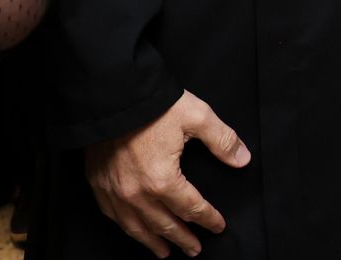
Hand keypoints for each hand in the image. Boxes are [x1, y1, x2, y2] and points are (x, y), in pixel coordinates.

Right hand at [84, 89, 250, 257]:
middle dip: (182, 239)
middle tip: (195, 250)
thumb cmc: (153, 106)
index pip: (191, 207)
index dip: (207, 218)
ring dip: (153, 241)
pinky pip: (112, 216)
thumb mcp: (198, 117)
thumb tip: (243, 159)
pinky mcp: (97, 184)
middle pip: (164, 224)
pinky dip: (127, 228)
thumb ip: (223, 141)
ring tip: (165, 252)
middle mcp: (136, 193)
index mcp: (162, 180)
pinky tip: (133, 231)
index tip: (218, 226)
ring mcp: (114, 192)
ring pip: (136, 227)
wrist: (112, 97)